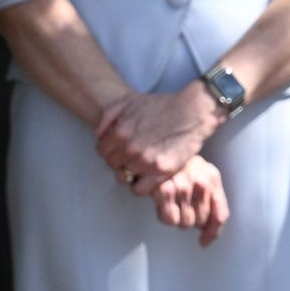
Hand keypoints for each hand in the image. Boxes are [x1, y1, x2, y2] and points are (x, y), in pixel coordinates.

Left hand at [95, 84, 220, 194]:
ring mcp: (145, 161)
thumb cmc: (161, 105)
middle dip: (119, 161)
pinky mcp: (161, 171)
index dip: (109, 150)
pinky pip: (139, 189)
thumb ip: (108, 117)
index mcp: (120, 131)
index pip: (102, 151)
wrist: (192, 112)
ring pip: (124, 177)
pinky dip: (140, 186)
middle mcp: (130, 148)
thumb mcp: (129, 101)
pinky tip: (146, 177)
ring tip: (139, 166)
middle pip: (112, 165)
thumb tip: (97, 135)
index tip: (118, 150)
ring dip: (129, 173)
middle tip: (130, 157)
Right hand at [149, 154, 229, 246]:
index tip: (204, 241)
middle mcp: (200, 183)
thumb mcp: (199, 171)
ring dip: (176, 218)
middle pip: (200, 221)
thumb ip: (209, 195)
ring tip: (169, 203)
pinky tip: (160, 204)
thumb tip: (207, 232)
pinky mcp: (164, 190)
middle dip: (189, 218)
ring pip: (185, 223)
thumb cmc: (175, 161)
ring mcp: (183, 187)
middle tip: (178, 206)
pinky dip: (164, 215)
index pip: (220, 214)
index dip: (212, 232)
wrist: (150, 143)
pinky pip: (169, 219)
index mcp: (211, 177)